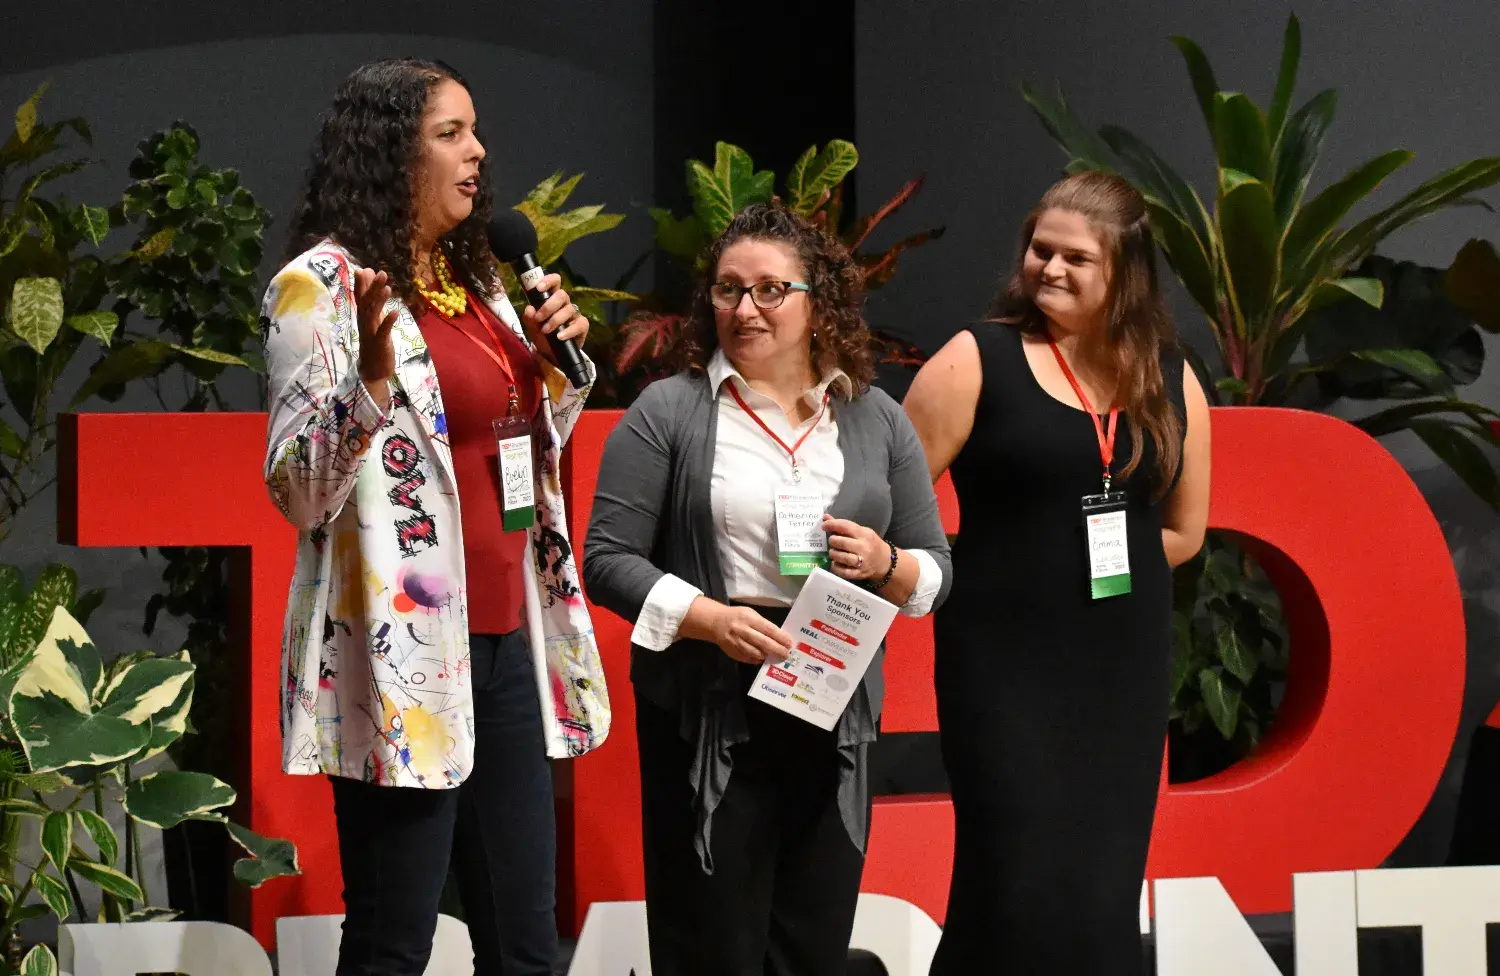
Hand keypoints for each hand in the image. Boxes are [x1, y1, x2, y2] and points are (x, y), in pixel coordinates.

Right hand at [352, 267, 397, 382]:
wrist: (373, 370)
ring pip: (373, 315)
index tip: (362, 269)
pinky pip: (383, 331)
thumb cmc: (375, 342)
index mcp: (364, 317)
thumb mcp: (374, 321)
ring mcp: (371, 333)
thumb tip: (371, 292)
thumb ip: (373, 304)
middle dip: (373, 288)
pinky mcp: (380, 344)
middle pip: (367, 303)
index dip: (360, 284)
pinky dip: (388, 322)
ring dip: (380, 301)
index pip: (360, 298)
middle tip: (381, 273)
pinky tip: (394, 312)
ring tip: (388, 288)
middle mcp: (365, 323)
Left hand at [520, 274, 589, 359]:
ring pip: (569, 309)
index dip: (549, 280)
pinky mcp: (582, 327)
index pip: (555, 282)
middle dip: (548, 306)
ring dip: (555, 320)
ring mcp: (574, 315)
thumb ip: (529, 318)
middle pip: (562, 295)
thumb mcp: (532, 328)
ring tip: (545, 331)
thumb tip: (529, 309)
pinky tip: (560, 337)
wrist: (552, 356)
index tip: (539, 288)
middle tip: (538, 318)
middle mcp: (564, 304)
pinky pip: (580, 324)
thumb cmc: (542, 337)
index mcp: (552, 299)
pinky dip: (569, 331)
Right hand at [702, 601, 791, 664]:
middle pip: (763, 642)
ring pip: (754, 652)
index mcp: (748, 618)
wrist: (715, 622)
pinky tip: (762, 658)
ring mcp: (735, 642)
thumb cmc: (737, 617)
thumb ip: (762, 625)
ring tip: (776, 657)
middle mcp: (742, 630)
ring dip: (766, 655)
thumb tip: (779, 637)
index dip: (780, 637)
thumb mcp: (750, 614)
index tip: (789, 643)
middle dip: (777, 649)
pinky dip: (756, 659)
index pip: (768, 629)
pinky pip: (747, 658)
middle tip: (786, 654)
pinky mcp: (731, 651)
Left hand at [822, 515, 889, 582]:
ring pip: (841, 557)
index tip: (824, 525)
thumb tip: (826, 518)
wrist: (885, 561)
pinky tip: (834, 563)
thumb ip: (844, 526)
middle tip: (832, 541)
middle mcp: (863, 547)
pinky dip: (836, 568)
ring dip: (833, 554)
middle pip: (841, 542)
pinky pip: (843, 572)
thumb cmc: (871, 543)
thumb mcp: (861, 532)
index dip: (832, 524)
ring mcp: (862, 562)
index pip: (845, 526)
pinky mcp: (859, 573)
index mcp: (864, 534)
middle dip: (832, 541)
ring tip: (833, 552)